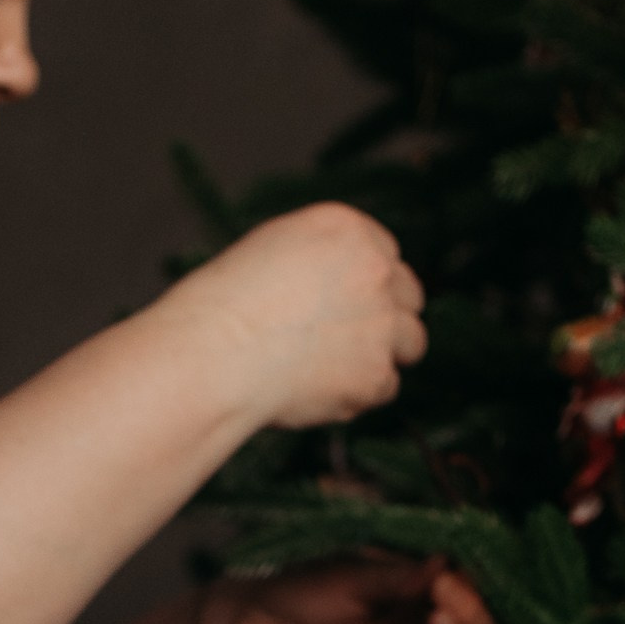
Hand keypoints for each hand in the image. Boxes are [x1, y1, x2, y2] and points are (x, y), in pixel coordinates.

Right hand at [173, 205, 427, 429]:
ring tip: (334, 369)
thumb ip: (321, 261)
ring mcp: (381, 324)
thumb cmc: (224, 305)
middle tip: (348, 341)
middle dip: (385, 318)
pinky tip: (318, 390)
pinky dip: (358, 394)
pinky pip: (385, 387)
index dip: (368, 285)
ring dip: (381, 355)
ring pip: (410, 343)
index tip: (348, 305)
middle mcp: (375, 271)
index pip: (386, 255)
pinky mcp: (375, 375)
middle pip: (409, 297)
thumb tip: (342, 291)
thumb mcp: (274, 250)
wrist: (214, 353)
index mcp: (348, 230)